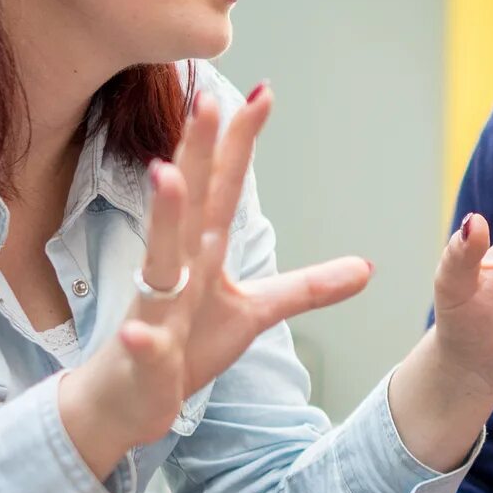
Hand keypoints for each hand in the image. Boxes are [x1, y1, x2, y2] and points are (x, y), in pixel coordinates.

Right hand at [61, 86, 374, 471]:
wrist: (125, 400)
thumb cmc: (184, 346)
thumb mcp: (255, 313)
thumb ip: (306, 287)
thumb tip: (366, 267)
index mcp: (202, 251)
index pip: (224, 186)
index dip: (240, 142)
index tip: (263, 93)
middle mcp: (177, 268)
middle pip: (190, 201)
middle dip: (197, 150)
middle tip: (207, 99)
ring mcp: (155, 309)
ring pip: (160, 257)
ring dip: (164, 216)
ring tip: (166, 174)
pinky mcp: (143, 356)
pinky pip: (143, 346)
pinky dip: (142, 340)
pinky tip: (139, 333)